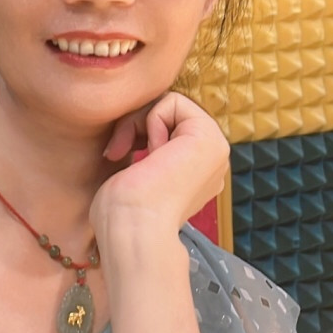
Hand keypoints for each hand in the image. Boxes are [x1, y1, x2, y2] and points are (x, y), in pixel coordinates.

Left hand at [90, 92, 229, 242]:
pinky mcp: (210, 137)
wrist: (132, 231)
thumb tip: (133, 128)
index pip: (162, 125)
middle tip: (118, 152)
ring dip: (138, 123)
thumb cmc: (120, 213)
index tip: (117, 156)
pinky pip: (173, 100)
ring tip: (130, 154)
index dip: (134, 131)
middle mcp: (209, 161)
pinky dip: (150, 120)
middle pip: (166, 111)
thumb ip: (143, 151)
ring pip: (168, 104)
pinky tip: (151, 154)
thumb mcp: (132, 173)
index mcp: (194, 172)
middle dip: (134, 124)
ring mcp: (214, 149)